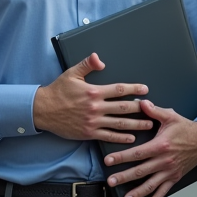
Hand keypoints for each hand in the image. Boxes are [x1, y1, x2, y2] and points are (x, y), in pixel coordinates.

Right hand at [33, 53, 152, 141]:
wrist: (43, 110)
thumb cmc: (58, 91)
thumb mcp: (71, 74)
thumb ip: (87, 65)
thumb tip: (99, 58)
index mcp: (94, 92)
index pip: (119, 90)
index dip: (134, 89)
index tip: (145, 89)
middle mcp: (96, 107)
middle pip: (123, 108)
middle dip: (140, 108)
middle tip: (153, 109)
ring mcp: (93, 122)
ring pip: (119, 124)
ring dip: (136, 125)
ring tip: (148, 125)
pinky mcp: (89, 133)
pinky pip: (108, 136)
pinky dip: (121, 138)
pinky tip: (131, 138)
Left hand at [102, 100, 196, 196]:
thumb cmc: (186, 128)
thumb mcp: (170, 116)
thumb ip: (154, 110)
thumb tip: (140, 102)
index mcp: (161, 145)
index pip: (137, 153)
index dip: (122, 157)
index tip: (108, 161)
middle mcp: (164, 161)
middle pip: (141, 171)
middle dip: (124, 177)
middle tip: (111, 181)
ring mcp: (169, 171)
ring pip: (151, 184)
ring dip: (137, 192)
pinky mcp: (174, 178)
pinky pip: (163, 191)